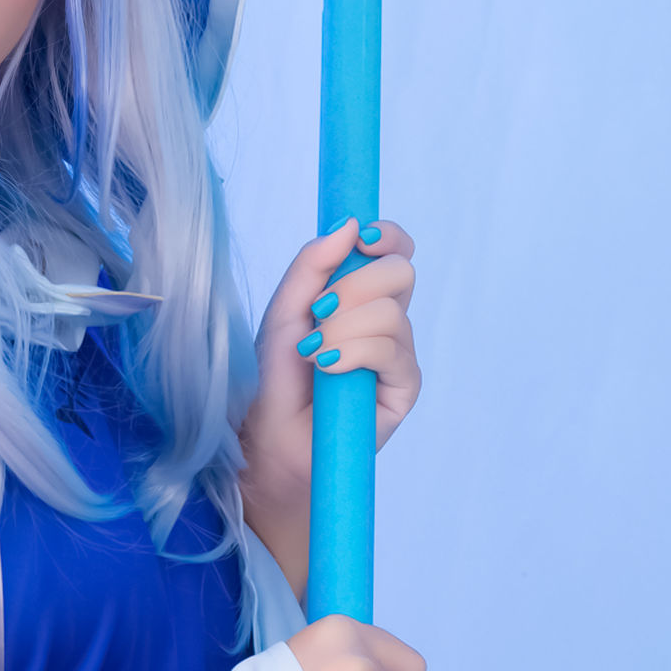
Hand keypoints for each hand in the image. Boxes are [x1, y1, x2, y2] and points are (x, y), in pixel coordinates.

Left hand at [239, 217, 419, 592]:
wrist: (267, 445)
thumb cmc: (271, 382)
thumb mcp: (282, 314)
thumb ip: (311, 266)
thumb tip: (348, 225)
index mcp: (359, 299)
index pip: (394, 251)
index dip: (386, 235)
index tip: (360, 238)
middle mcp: (385, 323)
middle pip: (400, 273)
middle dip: (352, 287)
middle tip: (316, 315)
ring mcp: (397, 357)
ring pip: (393, 312)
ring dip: (344, 327)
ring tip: (314, 356)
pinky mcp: (402, 390)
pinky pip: (393, 351)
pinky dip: (356, 352)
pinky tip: (328, 369)